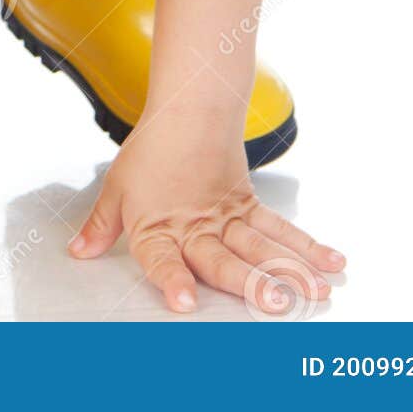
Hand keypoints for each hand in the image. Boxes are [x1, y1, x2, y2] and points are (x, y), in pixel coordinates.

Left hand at [67, 112, 345, 313]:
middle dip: (248, 284)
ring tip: (313, 292)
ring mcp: (227, 218)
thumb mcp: (117, 188)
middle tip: (274, 303)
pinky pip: (279, 230)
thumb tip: (80, 252)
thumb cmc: (151, 152)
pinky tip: (332, 263)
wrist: (187, 108)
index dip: (172, 280)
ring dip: (289, 269)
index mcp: (158, 227)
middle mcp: (196, 228)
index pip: (162, 258)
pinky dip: (308, 246)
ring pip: (259, 247)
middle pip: (222, 259)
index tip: (185, 303)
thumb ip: (102, 226)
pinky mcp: (248, 207)